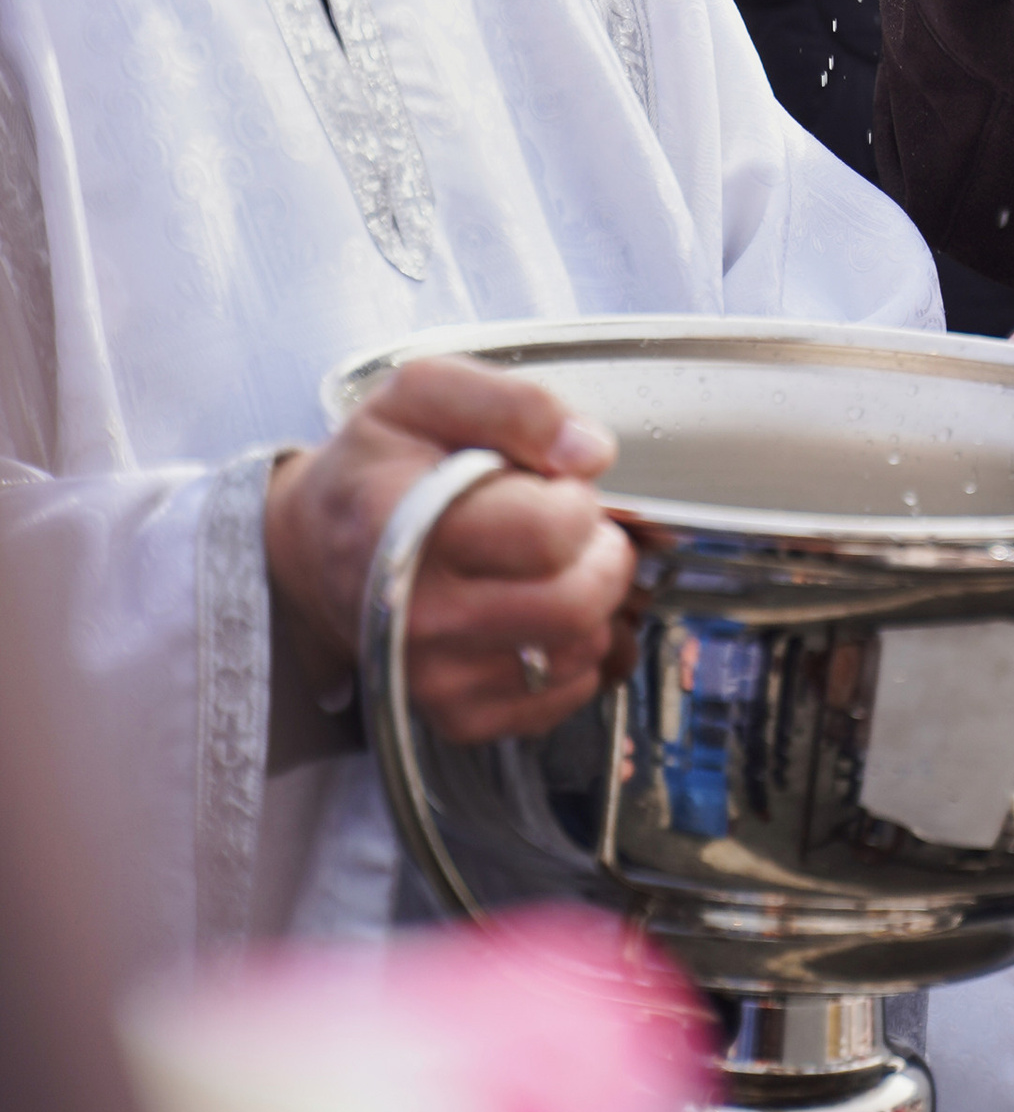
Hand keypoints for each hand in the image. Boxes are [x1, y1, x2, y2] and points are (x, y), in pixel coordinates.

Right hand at [264, 357, 638, 745]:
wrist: (314, 552)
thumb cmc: (373, 471)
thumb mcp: (424, 396)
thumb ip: (515, 405)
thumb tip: (590, 451)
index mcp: (411, 532)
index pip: (550, 533)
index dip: (576, 500)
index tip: (555, 488)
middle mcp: (420, 619)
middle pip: (576, 604)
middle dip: (602, 555)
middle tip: (575, 530)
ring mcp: (438, 678)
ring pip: (580, 652)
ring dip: (593, 604)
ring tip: (550, 568)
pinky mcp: (459, 716)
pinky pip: (565, 692)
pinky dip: (574, 650)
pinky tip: (540, 610)